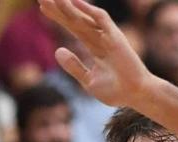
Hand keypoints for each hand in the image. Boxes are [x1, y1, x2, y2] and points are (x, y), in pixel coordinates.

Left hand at [39, 0, 154, 107]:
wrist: (134, 96)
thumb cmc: (115, 91)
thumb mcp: (88, 80)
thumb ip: (74, 65)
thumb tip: (57, 50)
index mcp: (94, 46)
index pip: (72, 27)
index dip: (58, 17)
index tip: (42, 8)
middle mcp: (100, 38)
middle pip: (75, 19)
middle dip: (59, 8)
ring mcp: (108, 36)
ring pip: (84, 17)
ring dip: (69, 7)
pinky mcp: (116, 37)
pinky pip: (101, 19)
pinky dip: (88, 10)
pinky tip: (75, 2)